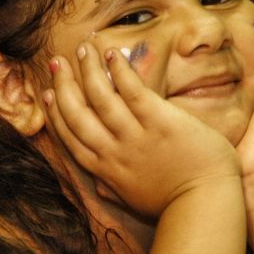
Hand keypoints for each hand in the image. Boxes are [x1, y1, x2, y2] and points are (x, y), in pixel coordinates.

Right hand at [43, 41, 239, 218]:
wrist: (205, 204)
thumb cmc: (174, 203)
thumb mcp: (133, 201)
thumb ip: (113, 190)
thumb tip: (98, 187)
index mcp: (105, 170)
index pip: (71, 137)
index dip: (56, 113)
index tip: (48, 94)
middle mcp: (114, 151)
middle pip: (77, 114)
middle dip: (63, 85)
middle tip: (55, 62)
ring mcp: (135, 136)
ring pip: (100, 97)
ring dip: (88, 70)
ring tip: (83, 49)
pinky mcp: (159, 122)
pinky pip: (132, 91)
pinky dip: (120, 72)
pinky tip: (112, 55)